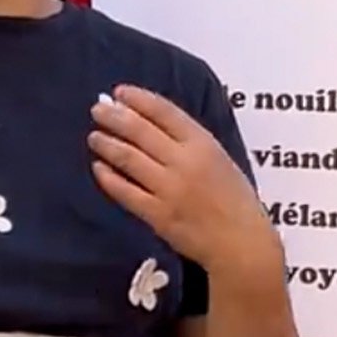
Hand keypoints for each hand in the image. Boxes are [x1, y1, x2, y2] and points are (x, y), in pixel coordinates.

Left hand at [90, 86, 275, 274]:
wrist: (241, 244)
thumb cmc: (235, 201)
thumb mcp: (222, 160)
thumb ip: (192, 144)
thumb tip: (152, 125)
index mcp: (205, 145)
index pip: (165, 112)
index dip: (139, 99)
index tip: (120, 92)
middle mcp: (185, 163)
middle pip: (141, 131)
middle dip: (115, 116)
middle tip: (98, 109)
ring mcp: (169, 189)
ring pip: (128, 159)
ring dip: (107, 144)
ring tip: (94, 136)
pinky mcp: (157, 214)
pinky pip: (125, 192)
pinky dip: (108, 178)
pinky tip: (99, 168)